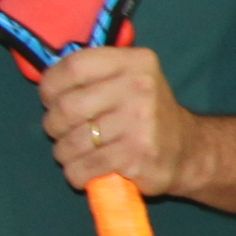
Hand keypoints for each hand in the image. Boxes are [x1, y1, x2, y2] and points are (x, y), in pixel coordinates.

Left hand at [35, 43, 199, 191]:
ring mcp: (140, 124)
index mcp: (135, 62)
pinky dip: (76, 173)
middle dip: (54, 124)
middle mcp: (140, 88)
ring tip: (76, 153)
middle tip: (63, 131)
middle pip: (67, 107)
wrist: (188, 151)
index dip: (51, 85)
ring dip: (64, 153)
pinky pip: (84, 167)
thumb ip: (93, 74)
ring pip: (72, 142)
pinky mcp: (137, 157)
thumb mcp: (129, 78)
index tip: (52, 99)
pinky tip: (85, 171)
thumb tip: (47, 83)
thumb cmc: (144, 113)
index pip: (74, 66)